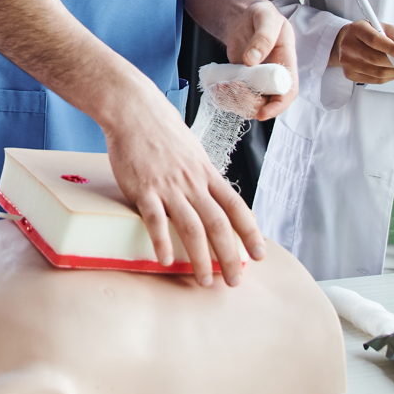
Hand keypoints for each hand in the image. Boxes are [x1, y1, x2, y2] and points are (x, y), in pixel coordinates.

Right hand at [100, 87, 265, 287]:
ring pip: (191, 227)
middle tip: (234, 281)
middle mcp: (192, 182)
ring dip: (200, 258)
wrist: (134, 111)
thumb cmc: (161, 130)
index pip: (236, 206)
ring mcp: (169, 186)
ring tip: (203, 282)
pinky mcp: (144, 189)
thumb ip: (202, 175)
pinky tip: (166, 261)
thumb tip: (212, 193)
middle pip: (218, 224)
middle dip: (229, 256)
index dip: (250, 232)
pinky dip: (162, 241)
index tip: (259, 254)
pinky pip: (155, 220)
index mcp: (206, 173)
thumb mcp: (192, 151)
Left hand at [223, 2, 299, 120]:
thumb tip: (252, 60)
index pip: (289, 92)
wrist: (243, 16)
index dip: (278, 106)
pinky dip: (225, 98)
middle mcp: (273, 76)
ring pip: (249, 104)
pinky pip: (235, 98)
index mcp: (286, 62)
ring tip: (220, 85)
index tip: (262, 113)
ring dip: (234, 101)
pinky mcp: (241, 81)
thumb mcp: (265, 17)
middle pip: (267, 103)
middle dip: (249, 103)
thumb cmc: (260, 15)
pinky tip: (216, 86)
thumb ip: (263, 37)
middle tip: (231, 88)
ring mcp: (257, 80)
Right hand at [332, 21, 393, 85]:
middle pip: (377, 59)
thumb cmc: (365, 33)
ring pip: (377, 73)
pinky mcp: (350, 74)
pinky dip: (389, 78)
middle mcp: (349, 46)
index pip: (376, 41)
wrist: (345, 41)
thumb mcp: (380, 26)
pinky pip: (374, 80)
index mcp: (357, 30)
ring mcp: (348, 62)